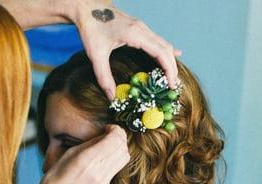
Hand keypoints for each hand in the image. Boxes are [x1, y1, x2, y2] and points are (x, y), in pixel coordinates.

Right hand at [36, 124, 129, 183]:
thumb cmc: (55, 178)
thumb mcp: (69, 154)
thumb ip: (90, 144)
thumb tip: (105, 135)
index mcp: (88, 160)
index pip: (115, 139)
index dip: (115, 129)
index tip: (108, 128)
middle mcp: (99, 171)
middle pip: (123, 148)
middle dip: (120, 137)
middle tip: (111, 134)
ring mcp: (104, 181)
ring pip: (124, 159)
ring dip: (120, 148)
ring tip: (109, 144)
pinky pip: (117, 168)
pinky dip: (115, 158)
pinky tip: (105, 157)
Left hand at [67, 1, 181, 98]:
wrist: (86, 8)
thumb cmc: (91, 29)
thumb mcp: (96, 55)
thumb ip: (104, 77)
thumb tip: (111, 97)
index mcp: (135, 34)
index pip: (161, 53)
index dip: (169, 69)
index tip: (171, 84)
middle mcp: (142, 29)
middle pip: (166, 49)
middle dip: (172, 67)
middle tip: (173, 85)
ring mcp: (142, 27)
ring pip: (163, 43)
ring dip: (170, 59)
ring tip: (172, 76)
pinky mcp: (138, 27)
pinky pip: (157, 39)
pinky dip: (166, 49)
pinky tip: (174, 54)